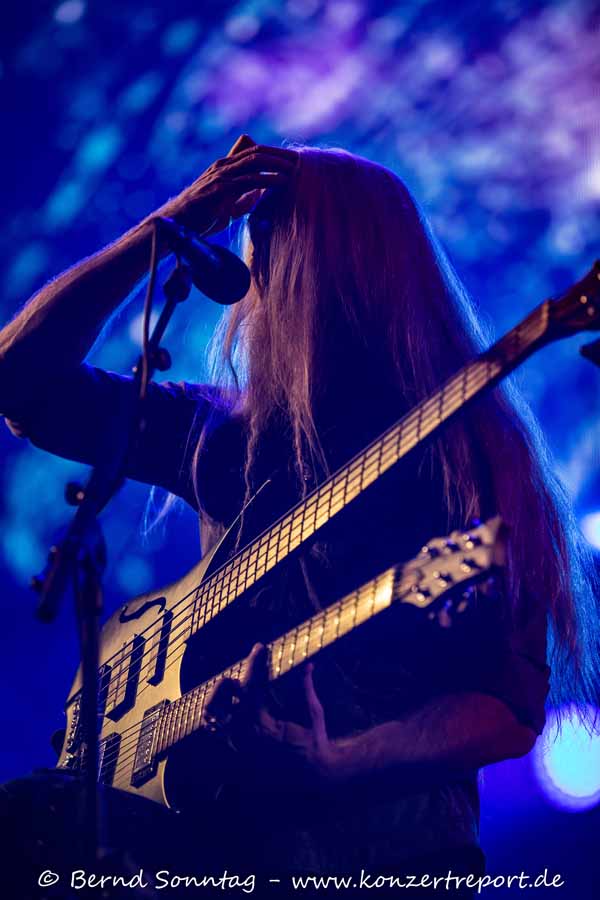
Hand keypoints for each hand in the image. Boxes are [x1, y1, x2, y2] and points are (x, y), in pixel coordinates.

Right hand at [154, 135, 296, 236]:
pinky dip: (270, 179)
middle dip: (281, 155)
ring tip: (298, 169)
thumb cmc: (200, 217)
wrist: (177, 224)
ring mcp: (221, 176)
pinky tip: (284, 182)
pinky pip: (250, 180)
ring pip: (255, 161)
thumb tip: (259, 194)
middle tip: (302, 161)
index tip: (293, 160)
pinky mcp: (221, 189)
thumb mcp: (225, 204)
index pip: (253, 151)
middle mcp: (223, 166)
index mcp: (224, 166)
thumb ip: (242, 196)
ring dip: (279, 163)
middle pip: (258, 151)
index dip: (275, 153)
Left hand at [204, 644, 343, 790]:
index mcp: (268, 728)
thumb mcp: (314, 713)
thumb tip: (308, 665)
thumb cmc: (314, 740)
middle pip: (222, 704)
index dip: (254, 665)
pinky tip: (227, 702)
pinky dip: (215, 712)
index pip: (252, 691)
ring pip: (213, 716)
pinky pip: (215, 728)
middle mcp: (248, 738)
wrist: (310, 770)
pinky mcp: (237, 747)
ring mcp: (239, 744)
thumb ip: (307, 688)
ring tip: (233, 686)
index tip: (259, 647)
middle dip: (228, 684)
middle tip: (242, 675)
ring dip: (219, 697)